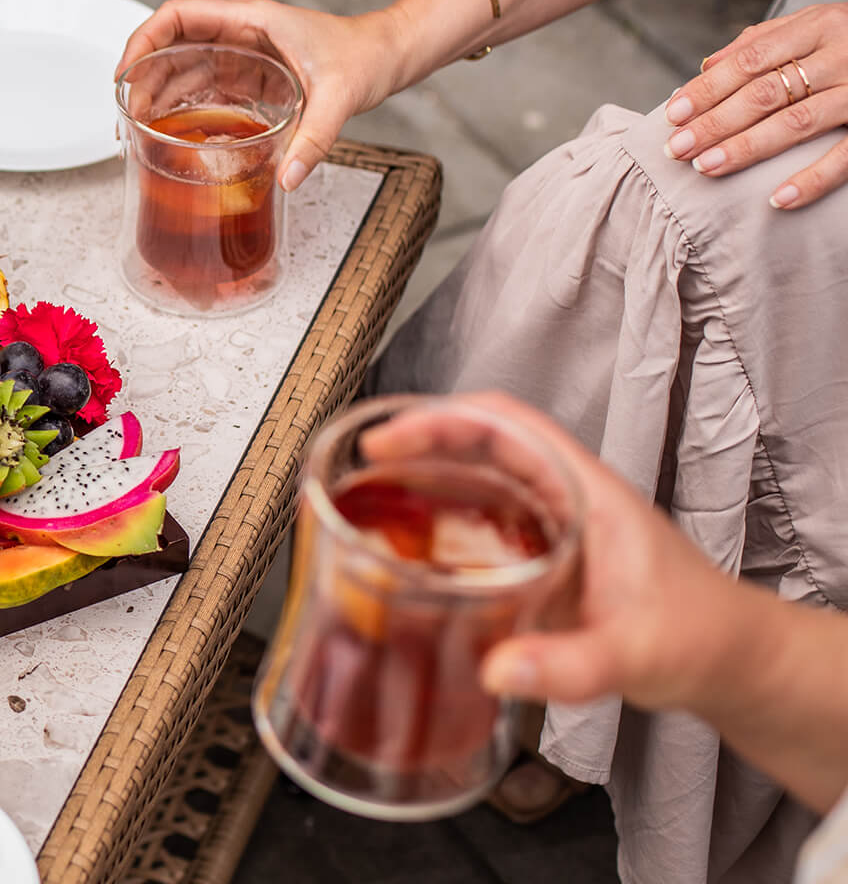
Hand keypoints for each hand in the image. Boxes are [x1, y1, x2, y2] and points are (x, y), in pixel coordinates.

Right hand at [116, 0, 406, 189]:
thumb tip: (287, 177)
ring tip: (138, 128)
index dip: (143, 41)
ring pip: (183, 67)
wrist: (388, 54)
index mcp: (250, 21)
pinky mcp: (249, 75)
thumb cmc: (365, 56)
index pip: (178, 17)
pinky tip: (168, 129)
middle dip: (142, 77)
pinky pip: (203, 86)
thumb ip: (314, 139)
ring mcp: (242, 54)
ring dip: (157, 94)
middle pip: (170, 46)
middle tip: (127, 116)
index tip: (125, 73)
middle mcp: (239, 33)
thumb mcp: (340, 97)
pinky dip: (181, 105)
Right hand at [360, 393, 736, 711]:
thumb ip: (571, 664)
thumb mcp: (636, 652)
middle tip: (360, 468)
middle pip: (476, 446)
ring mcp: (549, 530)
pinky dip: (435, 531)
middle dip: (414, 448)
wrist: (731, 661)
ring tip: (368, 503)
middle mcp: (563, 501)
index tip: (390, 440)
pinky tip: (409, 559)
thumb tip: (497, 669)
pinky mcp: (539, 563)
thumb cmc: (701, 636)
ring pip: (473, 485)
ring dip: (420, 486)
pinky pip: (476, 529)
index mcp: (585, 494)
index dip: (440, 421)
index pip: (506, 426)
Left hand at [664, 2, 847, 208]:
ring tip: (706, 168)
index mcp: (820, 25)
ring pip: (798, 123)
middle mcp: (844, 53)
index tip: (672, 114)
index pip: (750, 60)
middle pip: (766, 92)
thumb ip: (762, 43)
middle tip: (676, 149)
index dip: (708, 88)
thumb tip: (705, 66)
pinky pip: (847, 156)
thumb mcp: (815, 28)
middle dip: (715, 122)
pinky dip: (812, 180)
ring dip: (747, 148)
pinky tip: (777, 200)